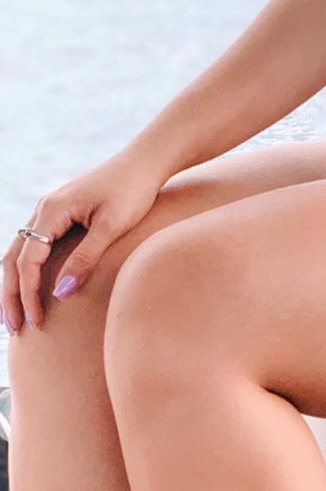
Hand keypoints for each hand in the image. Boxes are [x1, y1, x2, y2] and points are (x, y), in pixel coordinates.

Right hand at [1, 148, 168, 332]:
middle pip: (14, 257)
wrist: (147, 161)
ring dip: (15, 283)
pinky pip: (34, 245)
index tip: (36, 321)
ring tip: (14, 316)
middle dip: (10, 294)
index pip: (28, 261)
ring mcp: (51, 210)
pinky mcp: (62, 213)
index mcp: (53, 210)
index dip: (28, 294)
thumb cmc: (134, 189)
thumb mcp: (112, 225)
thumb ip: (86, 257)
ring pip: (20, 251)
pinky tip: (31, 288)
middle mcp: (45, 209)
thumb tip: (60, 293)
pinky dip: (27, 269)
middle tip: (14, 328)